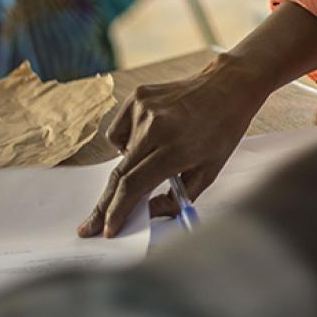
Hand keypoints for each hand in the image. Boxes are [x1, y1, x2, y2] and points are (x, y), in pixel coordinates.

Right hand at [78, 55, 270, 238]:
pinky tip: (152, 135)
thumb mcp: (209, 171)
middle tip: (89, 226)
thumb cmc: (222, 131)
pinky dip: (129, 141)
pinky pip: (119, 132)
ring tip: (157, 153)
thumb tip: (146, 213)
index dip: (118, 211)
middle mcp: (156, 127)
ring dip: (129, 164)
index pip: (134, 186)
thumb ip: (177, 198)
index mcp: (176, 148)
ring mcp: (144, 109)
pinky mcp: (137, 97)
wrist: (228, 87)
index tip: (106, 229)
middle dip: (104, 204)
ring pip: (120, 154)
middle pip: (119, 175)